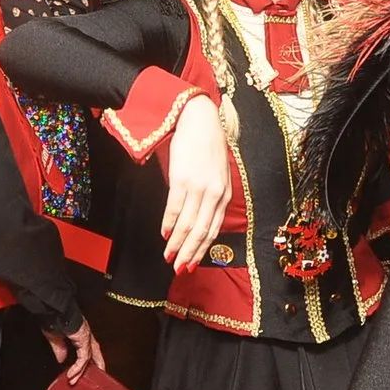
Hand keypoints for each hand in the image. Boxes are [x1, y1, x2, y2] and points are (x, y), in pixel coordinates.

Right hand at [43, 317, 105, 382]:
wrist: (54, 309)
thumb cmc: (53, 317)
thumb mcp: (55, 337)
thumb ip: (59, 349)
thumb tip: (61, 359)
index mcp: (79, 330)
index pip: (88, 345)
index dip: (90, 355)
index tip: (88, 365)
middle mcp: (85, 333)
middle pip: (94, 351)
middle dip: (97, 363)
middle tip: (99, 373)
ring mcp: (85, 336)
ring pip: (89, 357)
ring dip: (82, 370)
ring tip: (77, 379)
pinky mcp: (83, 339)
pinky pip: (83, 357)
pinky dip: (78, 367)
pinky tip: (72, 373)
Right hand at [160, 96, 231, 273]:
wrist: (198, 120)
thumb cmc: (207, 146)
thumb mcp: (218, 173)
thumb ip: (213, 196)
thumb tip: (202, 219)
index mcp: (225, 194)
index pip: (214, 229)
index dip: (202, 249)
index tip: (193, 264)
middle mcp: (215, 194)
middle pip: (202, 232)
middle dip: (190, 253)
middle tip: (179, 270)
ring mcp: (199, 187)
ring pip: (188, 224)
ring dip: (177, 244)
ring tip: (169, 257)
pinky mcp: (183, 179)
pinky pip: (175, 208)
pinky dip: (169, 224)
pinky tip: (164, 234)